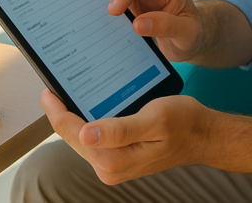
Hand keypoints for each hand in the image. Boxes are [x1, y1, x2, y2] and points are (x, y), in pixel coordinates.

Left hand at [41, 88, 212, 184]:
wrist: (203, 135)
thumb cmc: (184, 124)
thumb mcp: (154, 120)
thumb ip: (119, 130)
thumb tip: (86, 133)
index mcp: (114, 160)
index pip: (73, 133)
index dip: (57, 111)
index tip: (48, 89)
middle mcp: (109, 167)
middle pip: (74, 136)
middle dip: (61, 113)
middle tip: (52, 85)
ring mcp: (113, 163)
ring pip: (82, 137)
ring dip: (73, 115)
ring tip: (65, 91)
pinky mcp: (119, 157)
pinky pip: (95, 137)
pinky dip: (88, 119)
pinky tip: (87, 104)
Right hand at [108, 0, 202, 61]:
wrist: (191, 41)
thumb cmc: (193, 33)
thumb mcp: (188, 33)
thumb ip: (167, 26)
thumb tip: (138, 24)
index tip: (116, 9)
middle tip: (113, 16)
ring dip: (113, 3)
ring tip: (115, 23)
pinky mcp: (133, 6)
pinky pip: (116, 2)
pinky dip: (112, 12)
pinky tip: (115, 26)